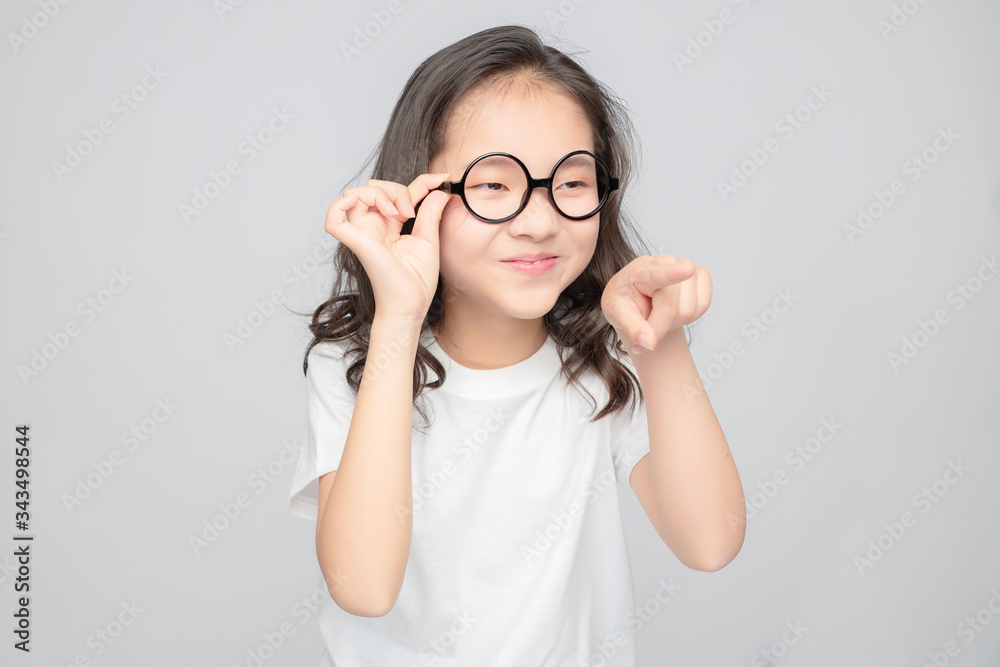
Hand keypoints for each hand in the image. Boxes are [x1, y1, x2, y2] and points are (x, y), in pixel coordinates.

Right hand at [324, 172, 451, 322]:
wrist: (411, 304)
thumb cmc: (417, 280)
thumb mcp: (429, 238)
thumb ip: (431, 212)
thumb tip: (440, 190)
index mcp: (389, 225)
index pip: (398, 192)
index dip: (421, 181)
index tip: (442, 179)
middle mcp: (373, 226)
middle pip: (373, 187)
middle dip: (396, 189)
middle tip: (412, 211)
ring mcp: (362, 233)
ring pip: (356, 193)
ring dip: (379, 193)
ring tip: (399, 213)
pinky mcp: (355, 242)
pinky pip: (333, 220)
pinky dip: (340, 205)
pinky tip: (368, 206)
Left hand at [601, 255, 711, 353]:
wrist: (638, 297)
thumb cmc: (625, 301)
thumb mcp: (616, 314)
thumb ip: (632, 329)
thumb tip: (650, 343)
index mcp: (641, 269)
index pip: (659, 273)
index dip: (674, 273)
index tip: (687, 270)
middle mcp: (667, 262)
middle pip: (672, 307)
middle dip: (659, 327)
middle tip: (646, 329)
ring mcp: (687, 266)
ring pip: (689, 309)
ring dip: (674, 323)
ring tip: (659, 314)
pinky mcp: (701, 274)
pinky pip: (703, 305)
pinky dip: (689, 316)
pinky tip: (675, 310)